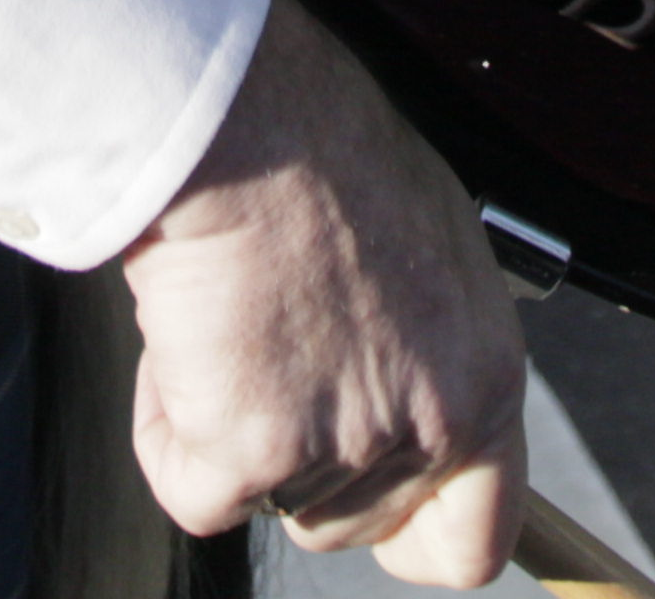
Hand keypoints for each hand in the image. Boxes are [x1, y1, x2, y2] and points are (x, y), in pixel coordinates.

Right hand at [112, 0, 524, 586]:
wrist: (248, 120)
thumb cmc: (323, 150)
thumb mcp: (431, 248)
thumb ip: (429, 344)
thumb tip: (395, 384)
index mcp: (487, 374)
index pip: (483, 533)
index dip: (421, 533)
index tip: (384, 521)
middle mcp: (432, 423)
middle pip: (354, 520)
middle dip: (301, 455)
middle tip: (269, 351)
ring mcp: (345, 444)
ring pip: (269, 496)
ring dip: (230, 426)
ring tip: (228, 317)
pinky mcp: (253, 450)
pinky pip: (192, 492)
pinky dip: (167, 431)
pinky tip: (181, 343)